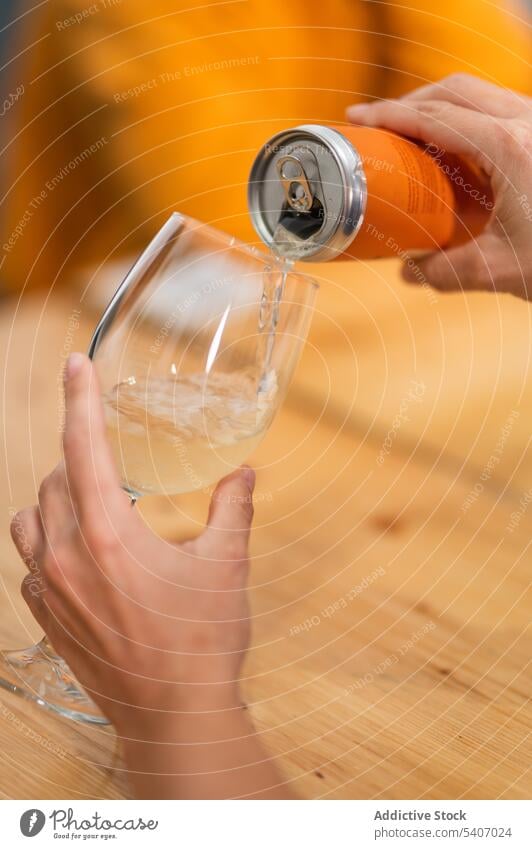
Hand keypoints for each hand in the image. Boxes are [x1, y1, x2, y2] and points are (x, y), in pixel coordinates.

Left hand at [10, 352, 288, 797]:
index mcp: (109, 533)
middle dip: (79, 461)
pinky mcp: (46, 621)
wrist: (176, 718)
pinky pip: (29, 567)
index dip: (80, 398)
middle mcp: (66, 557)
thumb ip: (233, 510)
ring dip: (54, 503)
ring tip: (89, 509)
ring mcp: (48, 592)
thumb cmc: (202, 642)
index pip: (83, 446)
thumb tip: (245, 475)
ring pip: (28, 522)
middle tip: (112, 466)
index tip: (76, 364)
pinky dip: (47, 549)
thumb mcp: (226, 566)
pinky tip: (79, 560)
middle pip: (53, 480)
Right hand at [347, 74, 531, 300]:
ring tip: (409, 135)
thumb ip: (444, 273)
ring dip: (438, 106)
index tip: (360, 119)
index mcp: (508, 148)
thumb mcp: (498, 271)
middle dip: (409, 102)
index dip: (390, 116)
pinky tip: (453, 148)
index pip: (435, 117)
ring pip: (477, 92)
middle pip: (453, 90)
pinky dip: (464, 118)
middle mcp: (525, 122)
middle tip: (378, 124)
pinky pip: (496, 107)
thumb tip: (410, 271)